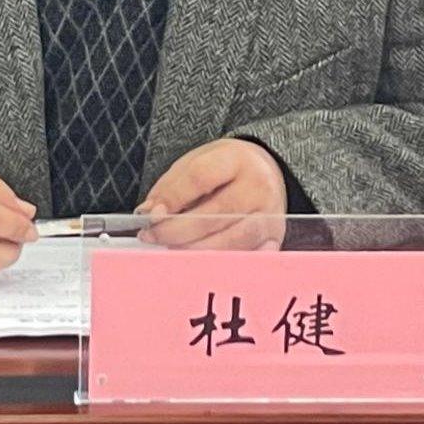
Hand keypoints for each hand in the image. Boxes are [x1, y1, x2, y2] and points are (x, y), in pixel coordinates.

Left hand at [136, 138, 286, 251]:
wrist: (267, 172)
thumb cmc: (227, 169)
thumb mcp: (197, 163)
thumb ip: (171, 187)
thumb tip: (148, 213)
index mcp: (237, 159)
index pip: (199, 178)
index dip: (172, 199)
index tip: (150, 215)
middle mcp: (259, 187)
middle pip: (214, 215)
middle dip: (176, 231)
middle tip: (153, 237)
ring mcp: (270, 216)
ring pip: (231, 242)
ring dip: (195, 250)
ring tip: (173, 248)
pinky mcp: (275, 240)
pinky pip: (247, 259)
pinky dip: (222, 265)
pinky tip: (202, 264)